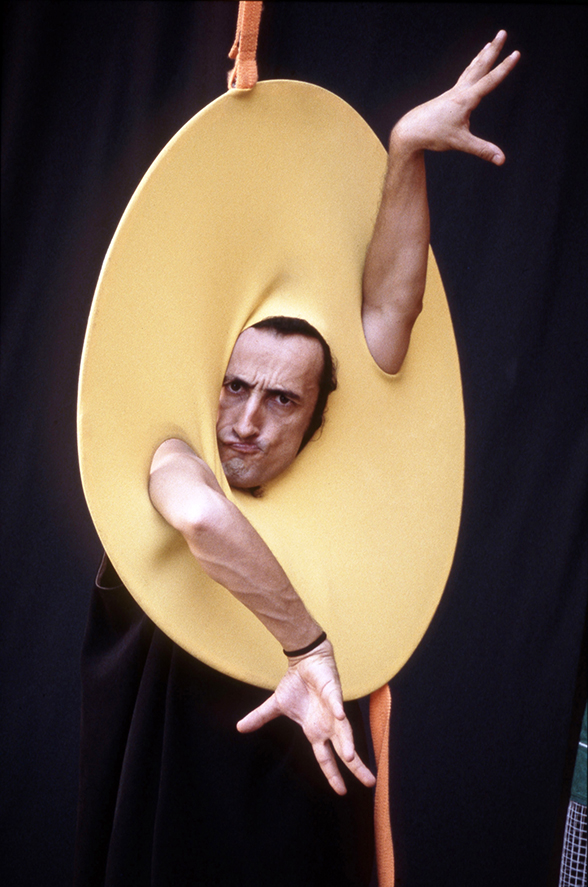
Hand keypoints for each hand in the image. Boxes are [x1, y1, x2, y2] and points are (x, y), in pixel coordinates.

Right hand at [236, 639, 375, 794]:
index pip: (326, 758)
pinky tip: (338, 717)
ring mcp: (332, 709)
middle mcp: (327, 725)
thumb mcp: (276, 705)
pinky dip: (337, 710)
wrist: (303, 661)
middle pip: (343, 750)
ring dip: (346, 742)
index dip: (334, 775)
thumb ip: (261, 718)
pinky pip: (335, 702)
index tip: (342, 792)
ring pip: (343, 730)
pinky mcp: (332, 691)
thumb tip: (239, 727)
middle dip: (356, 767)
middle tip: (370, 783)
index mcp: (316, 731)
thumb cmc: (296, 684)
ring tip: (349, 757)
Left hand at [391, 30, 519, 164]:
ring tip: (491, 43)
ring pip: (471, 69)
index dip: (504, 68)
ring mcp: (453, 92)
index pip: (489, 81)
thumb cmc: (433, 136)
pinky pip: (464, 77)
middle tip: (502, 33)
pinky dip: (472, 67)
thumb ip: (483, 150)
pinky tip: (474, 66)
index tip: (516, 53)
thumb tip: (501, 160)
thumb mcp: (461, 144)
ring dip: (482, 55)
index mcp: (465, 100)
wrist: (410, 131)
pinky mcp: (448, 97)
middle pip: (480, 66)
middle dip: (493, 50)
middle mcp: (459, 91)